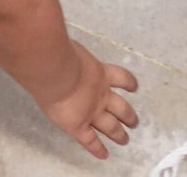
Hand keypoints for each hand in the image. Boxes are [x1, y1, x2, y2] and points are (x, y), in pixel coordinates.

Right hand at [37, 41, 138, 159]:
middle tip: (134, 121)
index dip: (129, 83)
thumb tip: (52, 32)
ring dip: (119, 134)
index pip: (120, 78)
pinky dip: (97, 148)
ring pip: (111, 127)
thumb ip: (66, 44)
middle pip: (121, 107)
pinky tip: (103, 154)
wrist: (53, 69)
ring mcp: (91, 111)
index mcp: (99, 72)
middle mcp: (99, 94)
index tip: (134, 87)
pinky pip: (90, 141)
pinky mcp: (79, 125)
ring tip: (124, 139)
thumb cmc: (57, 53)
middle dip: (128, 115)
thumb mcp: (67, 43)